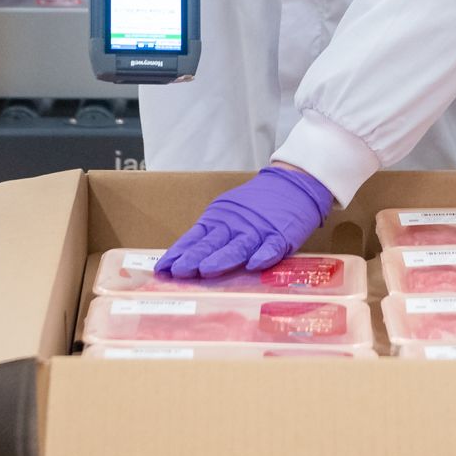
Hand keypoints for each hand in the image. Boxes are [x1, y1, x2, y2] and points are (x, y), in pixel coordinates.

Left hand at [157, 166, 335, 277]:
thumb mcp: (228, 214)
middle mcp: (235, 225)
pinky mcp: (280, 235)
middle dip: (194, 258)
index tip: (162, 269)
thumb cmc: (256, 204)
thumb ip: (211, 235)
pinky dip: (263, 256)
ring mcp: (258, 230)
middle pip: (212, 243)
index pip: (194, 238)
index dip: (179, 253)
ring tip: (206, 270)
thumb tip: (184, 259)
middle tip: (178, 272)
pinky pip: (271, 247)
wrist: (293, 183)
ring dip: (222, 259)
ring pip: (237, 247)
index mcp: (219, 220)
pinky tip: (254, 265)